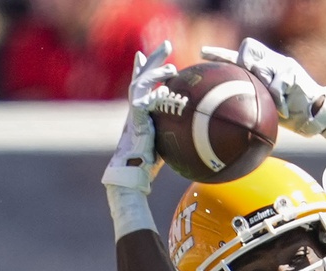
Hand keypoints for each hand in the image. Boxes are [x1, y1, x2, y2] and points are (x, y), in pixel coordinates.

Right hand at [105, 45, 173, 196]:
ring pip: (141, 84)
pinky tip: (167, 92)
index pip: (141, 82)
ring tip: (172, 68)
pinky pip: (146, 104)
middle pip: (141, 75)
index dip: (143, 67)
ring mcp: (134, 113)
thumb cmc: (147, 161)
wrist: (131, 171)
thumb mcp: (164, 140)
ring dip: (156, 74)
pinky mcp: (137, 121)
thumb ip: (172, 130)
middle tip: (166, 44)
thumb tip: (194, 130)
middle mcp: (135, 107)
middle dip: (153, 59)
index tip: (145, 54)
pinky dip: (156, 97)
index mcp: (139, 109)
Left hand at [207, 37, 325, 134]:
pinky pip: (277, 86)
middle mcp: (272, 61)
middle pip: (247, 51)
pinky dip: (279, 100)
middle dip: (244, 64)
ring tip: (277, 103)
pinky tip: (285, 110)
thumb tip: (224, 118)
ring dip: (264, 87)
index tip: (203, 54)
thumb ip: (252, 102)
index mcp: (264, 68)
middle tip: (251, 83)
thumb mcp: (268, 108)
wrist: (318, 115)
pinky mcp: (292, 73)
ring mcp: (282, 64)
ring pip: (260, 68)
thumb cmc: (292, 115)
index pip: (239, 55)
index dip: (220, 54)